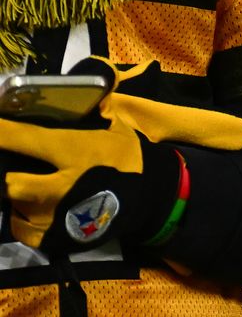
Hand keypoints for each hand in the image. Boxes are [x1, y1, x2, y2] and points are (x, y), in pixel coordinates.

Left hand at [0, 59, 241, 250]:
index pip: (24, 138)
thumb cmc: (126, 156)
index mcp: (75, 152)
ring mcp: (55, 216)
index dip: (1, 131)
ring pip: (12, 204)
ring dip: (14, 192)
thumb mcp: (113, 124)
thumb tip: (83, 78)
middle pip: (10, 183)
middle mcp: (61, 187)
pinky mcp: (53, 237)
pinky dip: (20, 215)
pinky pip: (18, 226)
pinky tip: (33, 205)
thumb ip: (90, 108)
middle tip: (12, 163)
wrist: (150, 196)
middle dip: (6, 172)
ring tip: (26, 181)